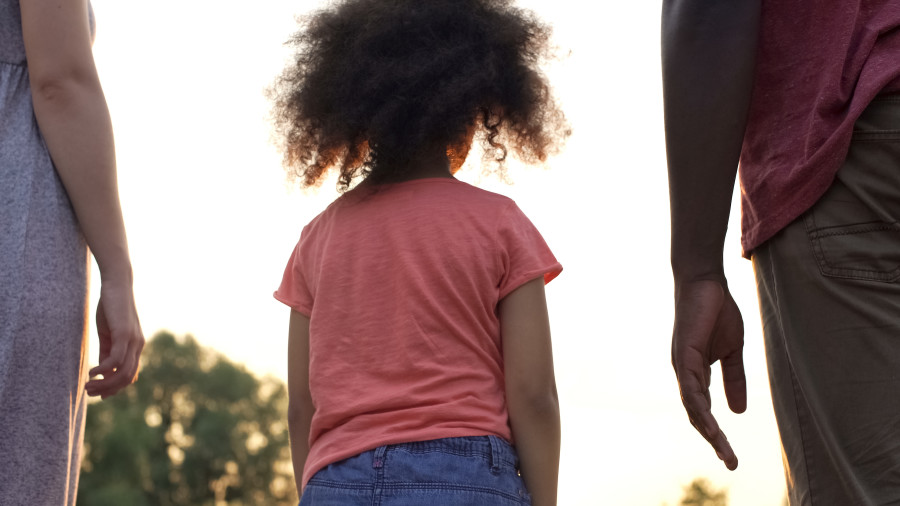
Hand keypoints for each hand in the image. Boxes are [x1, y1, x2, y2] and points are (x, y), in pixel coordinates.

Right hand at [86, 280, 144, 398]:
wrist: (117, 285)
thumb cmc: (111, 308)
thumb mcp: (108, 334)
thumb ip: (107, 352)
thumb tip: (103, 372)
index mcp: (135, 346)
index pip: (130, 375)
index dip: (116, 388)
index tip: (100, 394)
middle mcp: (138, 346)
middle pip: (127, 378)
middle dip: (108, 389)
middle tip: (90, 393)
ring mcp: (133, 340)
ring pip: (123, 372)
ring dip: (105, 383)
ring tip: (88, 385)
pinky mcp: (124, 334)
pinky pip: (116, 359)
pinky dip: (104, 370)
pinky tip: (92, 372)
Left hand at [672, 279, 745, 469]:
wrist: (705, 283)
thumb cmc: (717, 313)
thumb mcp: (733, 352)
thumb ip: (734, 379)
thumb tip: (738, 412)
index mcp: (696, 374)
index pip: (704, 411)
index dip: (716, 433)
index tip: (730, 455)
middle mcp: (685, 374)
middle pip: (696, 415)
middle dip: (713, 439)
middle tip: (730, 462)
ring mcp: (682, 365)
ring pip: (692, 406)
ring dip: (708, 430)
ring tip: (723, 449)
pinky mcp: (683, 354)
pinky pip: (691, 386)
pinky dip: (699, 405)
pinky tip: (709, 421)